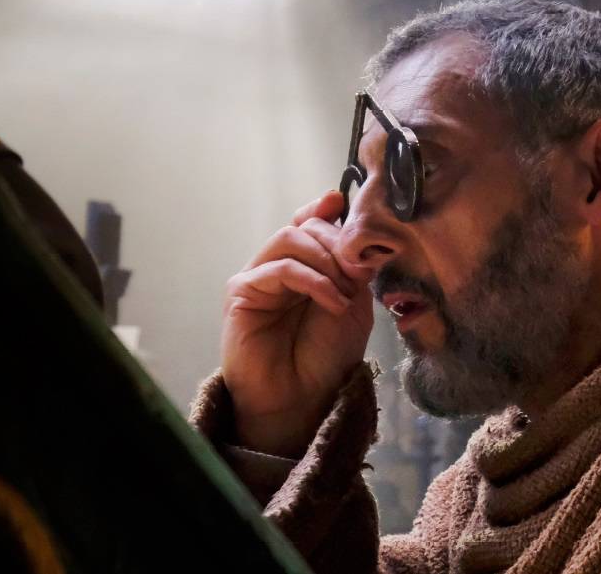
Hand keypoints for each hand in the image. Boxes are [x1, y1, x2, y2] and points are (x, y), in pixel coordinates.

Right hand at [221, 191, 373, 457]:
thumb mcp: (354, 301)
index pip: (309, 221)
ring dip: (327, 261)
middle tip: (359, 276)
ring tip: (346, 293)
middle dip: (339, 245)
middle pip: (306, 226)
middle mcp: (279, 266)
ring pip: (291, 238)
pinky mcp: (241, 293)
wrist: (304, 398)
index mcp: (306, 265)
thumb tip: (343, 216)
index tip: (341, 201)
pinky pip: (280, 268)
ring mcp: (258, 277)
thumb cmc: (328, 355)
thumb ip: (350, 262)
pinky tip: (334, 302)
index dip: (324, 207)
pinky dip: (314, 280)